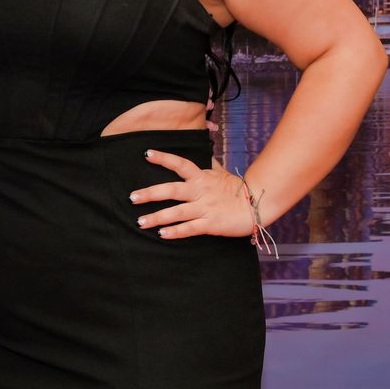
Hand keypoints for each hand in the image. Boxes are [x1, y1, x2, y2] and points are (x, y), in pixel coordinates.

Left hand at [131, 149, 254, 239]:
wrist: (257, 204)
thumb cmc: (238, 189)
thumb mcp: (221, 173)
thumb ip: (208, 166)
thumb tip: (203, 155)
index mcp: (202, 177)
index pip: (180, 164)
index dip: (164, 158)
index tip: (147, 154)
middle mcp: (200, 191)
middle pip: (171, 190)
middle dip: (150, 193)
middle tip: (132, 197)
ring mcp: (204, 208)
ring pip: (176, 212)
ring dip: (157, 217)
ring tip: (140, 221)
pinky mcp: (210, 224)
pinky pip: (189, 228)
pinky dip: (175, 232)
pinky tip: (162, 234)